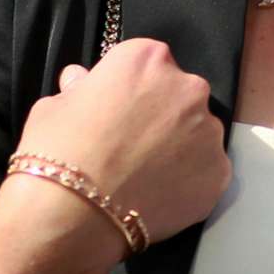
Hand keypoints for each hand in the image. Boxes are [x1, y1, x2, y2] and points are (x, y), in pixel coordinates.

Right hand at [7, 40, 228, 255]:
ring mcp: (209, 131)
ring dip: (178, 146)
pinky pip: (206, 169)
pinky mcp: (220, 171)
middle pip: (179, 94)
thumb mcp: (53, 107)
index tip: (116, 108)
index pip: (148, 62)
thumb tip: (82, 81)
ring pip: (197, 132)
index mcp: (148, 59)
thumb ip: (80, 89)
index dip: (130, 86)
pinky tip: (159, 194)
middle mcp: (188, 88)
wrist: (72, 214)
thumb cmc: (57, 152)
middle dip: (160, 113)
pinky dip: (188, 179)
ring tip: (143, 174)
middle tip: (131, 143)